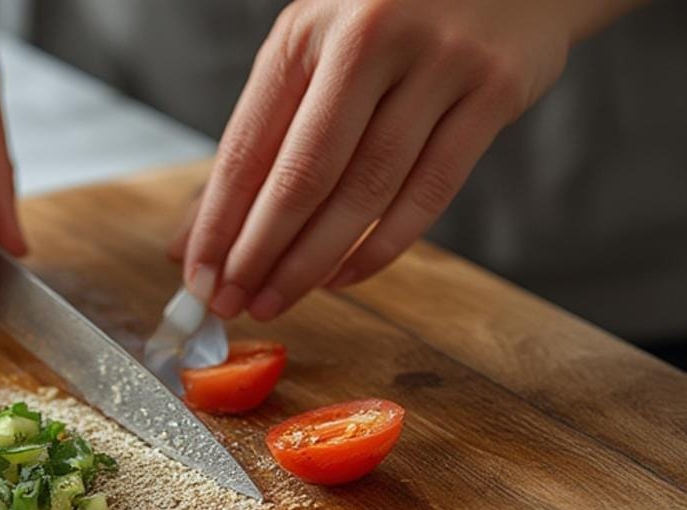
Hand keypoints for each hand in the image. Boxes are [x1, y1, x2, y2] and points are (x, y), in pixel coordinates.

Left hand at [176, 0, 621, 319]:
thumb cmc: (395, 16)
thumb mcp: (316, 53)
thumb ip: (262, 139)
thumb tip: (194, 236)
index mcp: (309, 27)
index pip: (248, 145)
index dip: (218, 223)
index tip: (197, 278)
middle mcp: (370, 35)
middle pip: (303, 175)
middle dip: (260, 254)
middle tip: (232, 303)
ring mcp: (438, 62)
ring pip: (365, 193)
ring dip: (313, 263)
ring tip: (278, 300)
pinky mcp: (492, 92)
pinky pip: (428, 195)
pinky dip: (380, 248)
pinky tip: (343, 276)